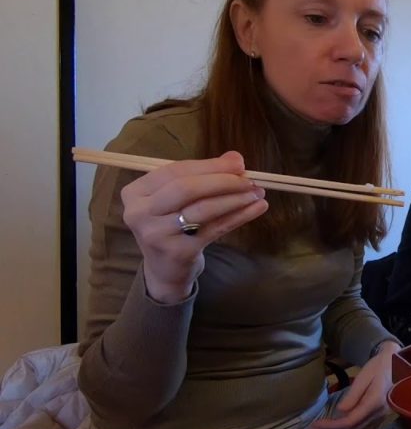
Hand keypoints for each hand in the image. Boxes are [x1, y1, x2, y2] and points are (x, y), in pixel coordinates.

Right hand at [120, 151, 268, 302]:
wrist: (164, 270)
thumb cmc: (171, 226)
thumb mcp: (179, 199)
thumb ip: (203, 175)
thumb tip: (235, 158)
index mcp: (135, 192)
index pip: (175, 171)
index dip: (209, 165)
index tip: (238, 163)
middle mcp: (140, 212)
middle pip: (186, 188)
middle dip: (222, 181)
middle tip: (248, 179)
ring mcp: (157, 234)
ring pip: (203, 209)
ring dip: (235, 199)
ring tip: (257, 193)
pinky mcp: (178, 251)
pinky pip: (215, 228)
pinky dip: (239, 216)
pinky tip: (257, 208)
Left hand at [310, 341, 400, 428]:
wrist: (397, 366)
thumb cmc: (379, 366)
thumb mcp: (364, 375)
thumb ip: (353, 394)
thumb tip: (340, 411)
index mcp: (375, 402)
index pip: (350, 422)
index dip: (331, 426)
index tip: (315, 424)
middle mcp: (378, 415)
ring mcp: (379, 419)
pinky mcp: (378, 420)